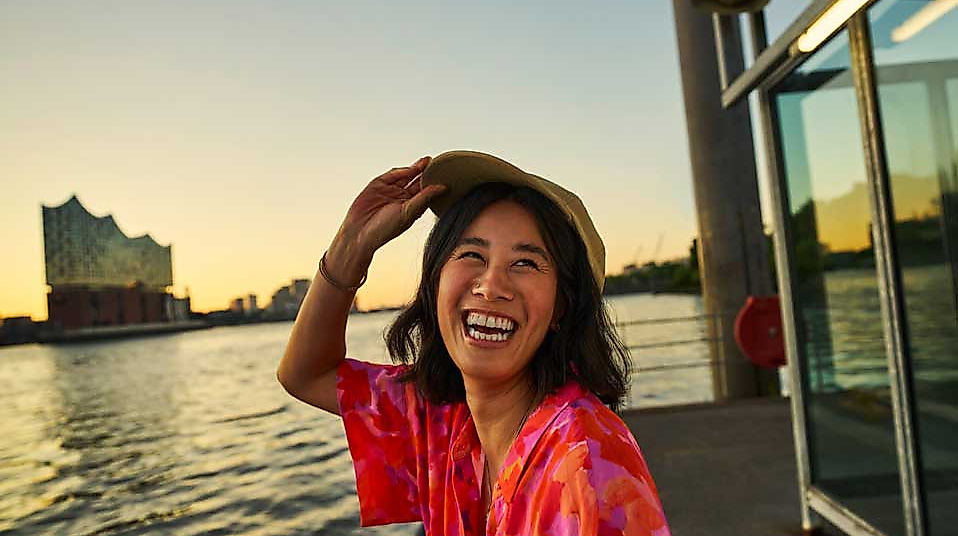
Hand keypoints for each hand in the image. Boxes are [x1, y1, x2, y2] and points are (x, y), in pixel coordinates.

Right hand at [327, 156, 445, 280]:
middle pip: (417, 181)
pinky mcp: (378, 184)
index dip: (436, 183)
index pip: (426, 192)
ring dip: (416, 169)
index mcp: (412, 207)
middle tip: (439, 163)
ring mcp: (389, 190)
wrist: (359, 232)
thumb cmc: (385, 229)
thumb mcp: (409, 212)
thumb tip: (443, 187)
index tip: (447, 175)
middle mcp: (402, 198)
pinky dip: (401, 171)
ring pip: (405, 176)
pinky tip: (412, 169)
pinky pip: (392, 175)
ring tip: (428, 162)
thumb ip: (425, 198)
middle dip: (427, 172)